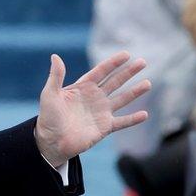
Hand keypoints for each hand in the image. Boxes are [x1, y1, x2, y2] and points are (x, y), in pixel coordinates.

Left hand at [34, 51, 149, 166]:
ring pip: (122, 99)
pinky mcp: (105, 127)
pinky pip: (122, 122)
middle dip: (128, 72)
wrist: (51, 141)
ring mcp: (101, 112)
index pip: (100, 72)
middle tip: (143, 62)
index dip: (113, 63)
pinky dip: (133, 119)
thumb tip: (55, 56)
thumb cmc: (48, 117)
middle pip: (115, 82)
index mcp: (82, 88)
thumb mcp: (50, 94)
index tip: (126, 54)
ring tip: (147, 83)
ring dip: (135, 92)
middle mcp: (94, 98)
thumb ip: (56, 76)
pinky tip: (144, 114)